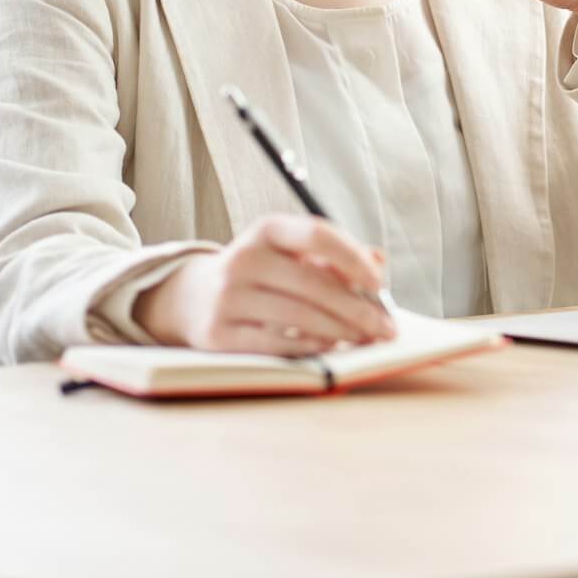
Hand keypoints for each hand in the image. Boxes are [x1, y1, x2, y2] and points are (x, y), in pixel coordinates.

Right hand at [131, 214, 396, 354]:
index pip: (317, 233)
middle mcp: (244, 258)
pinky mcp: (219, 333)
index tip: (379, 284)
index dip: (353, 258)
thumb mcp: (290, 253)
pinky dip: (311, 347)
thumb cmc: (260, 274)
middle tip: (386, 328)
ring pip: (298, 316)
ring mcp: (228, 296)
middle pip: (313, 284)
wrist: (191, 298)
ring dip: (340, 331)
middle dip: (357, 309)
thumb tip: (379, 262)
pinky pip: (276, 343)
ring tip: (365, 339)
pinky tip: (331, 348)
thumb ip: (334, 256)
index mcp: (267, 229)